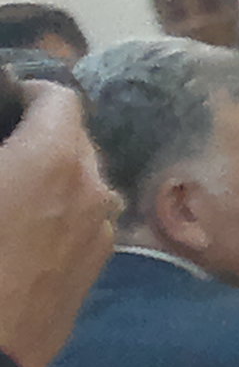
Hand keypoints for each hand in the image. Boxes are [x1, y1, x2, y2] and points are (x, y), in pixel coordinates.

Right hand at [0, 83, 119, 366]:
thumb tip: (5, 152)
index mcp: (55, 159)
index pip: (59, 98)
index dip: (27, 93)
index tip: (3, 101)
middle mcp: (94, 190)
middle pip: (75, 140)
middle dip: (38, 135)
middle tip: (0, 147)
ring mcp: (100, 235)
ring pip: (82, 185)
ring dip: (50, 178)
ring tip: (6, 191)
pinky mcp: (94, 274)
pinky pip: (80, 224)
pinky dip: (56, 215)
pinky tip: (17, 232)